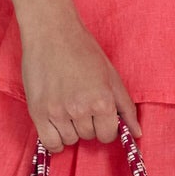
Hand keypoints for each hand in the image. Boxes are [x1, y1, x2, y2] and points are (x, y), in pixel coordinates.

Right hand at [19, 10, 142, 152]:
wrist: (51, 32)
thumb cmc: (83, 50)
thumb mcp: (111, 76)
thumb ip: (126, 108)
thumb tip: (137, 134)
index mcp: (102, 101)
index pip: (108, 135)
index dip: (105, 126)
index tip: (99, 115)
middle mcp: (80, 109)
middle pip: (89, 137)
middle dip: (88, 124)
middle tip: (80, 103)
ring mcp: (57, 112)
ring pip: (69, 140)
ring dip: (70, 130)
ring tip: (66, 108)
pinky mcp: (37, 112)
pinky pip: (50, 143)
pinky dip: (55, 139)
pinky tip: (56, 125)